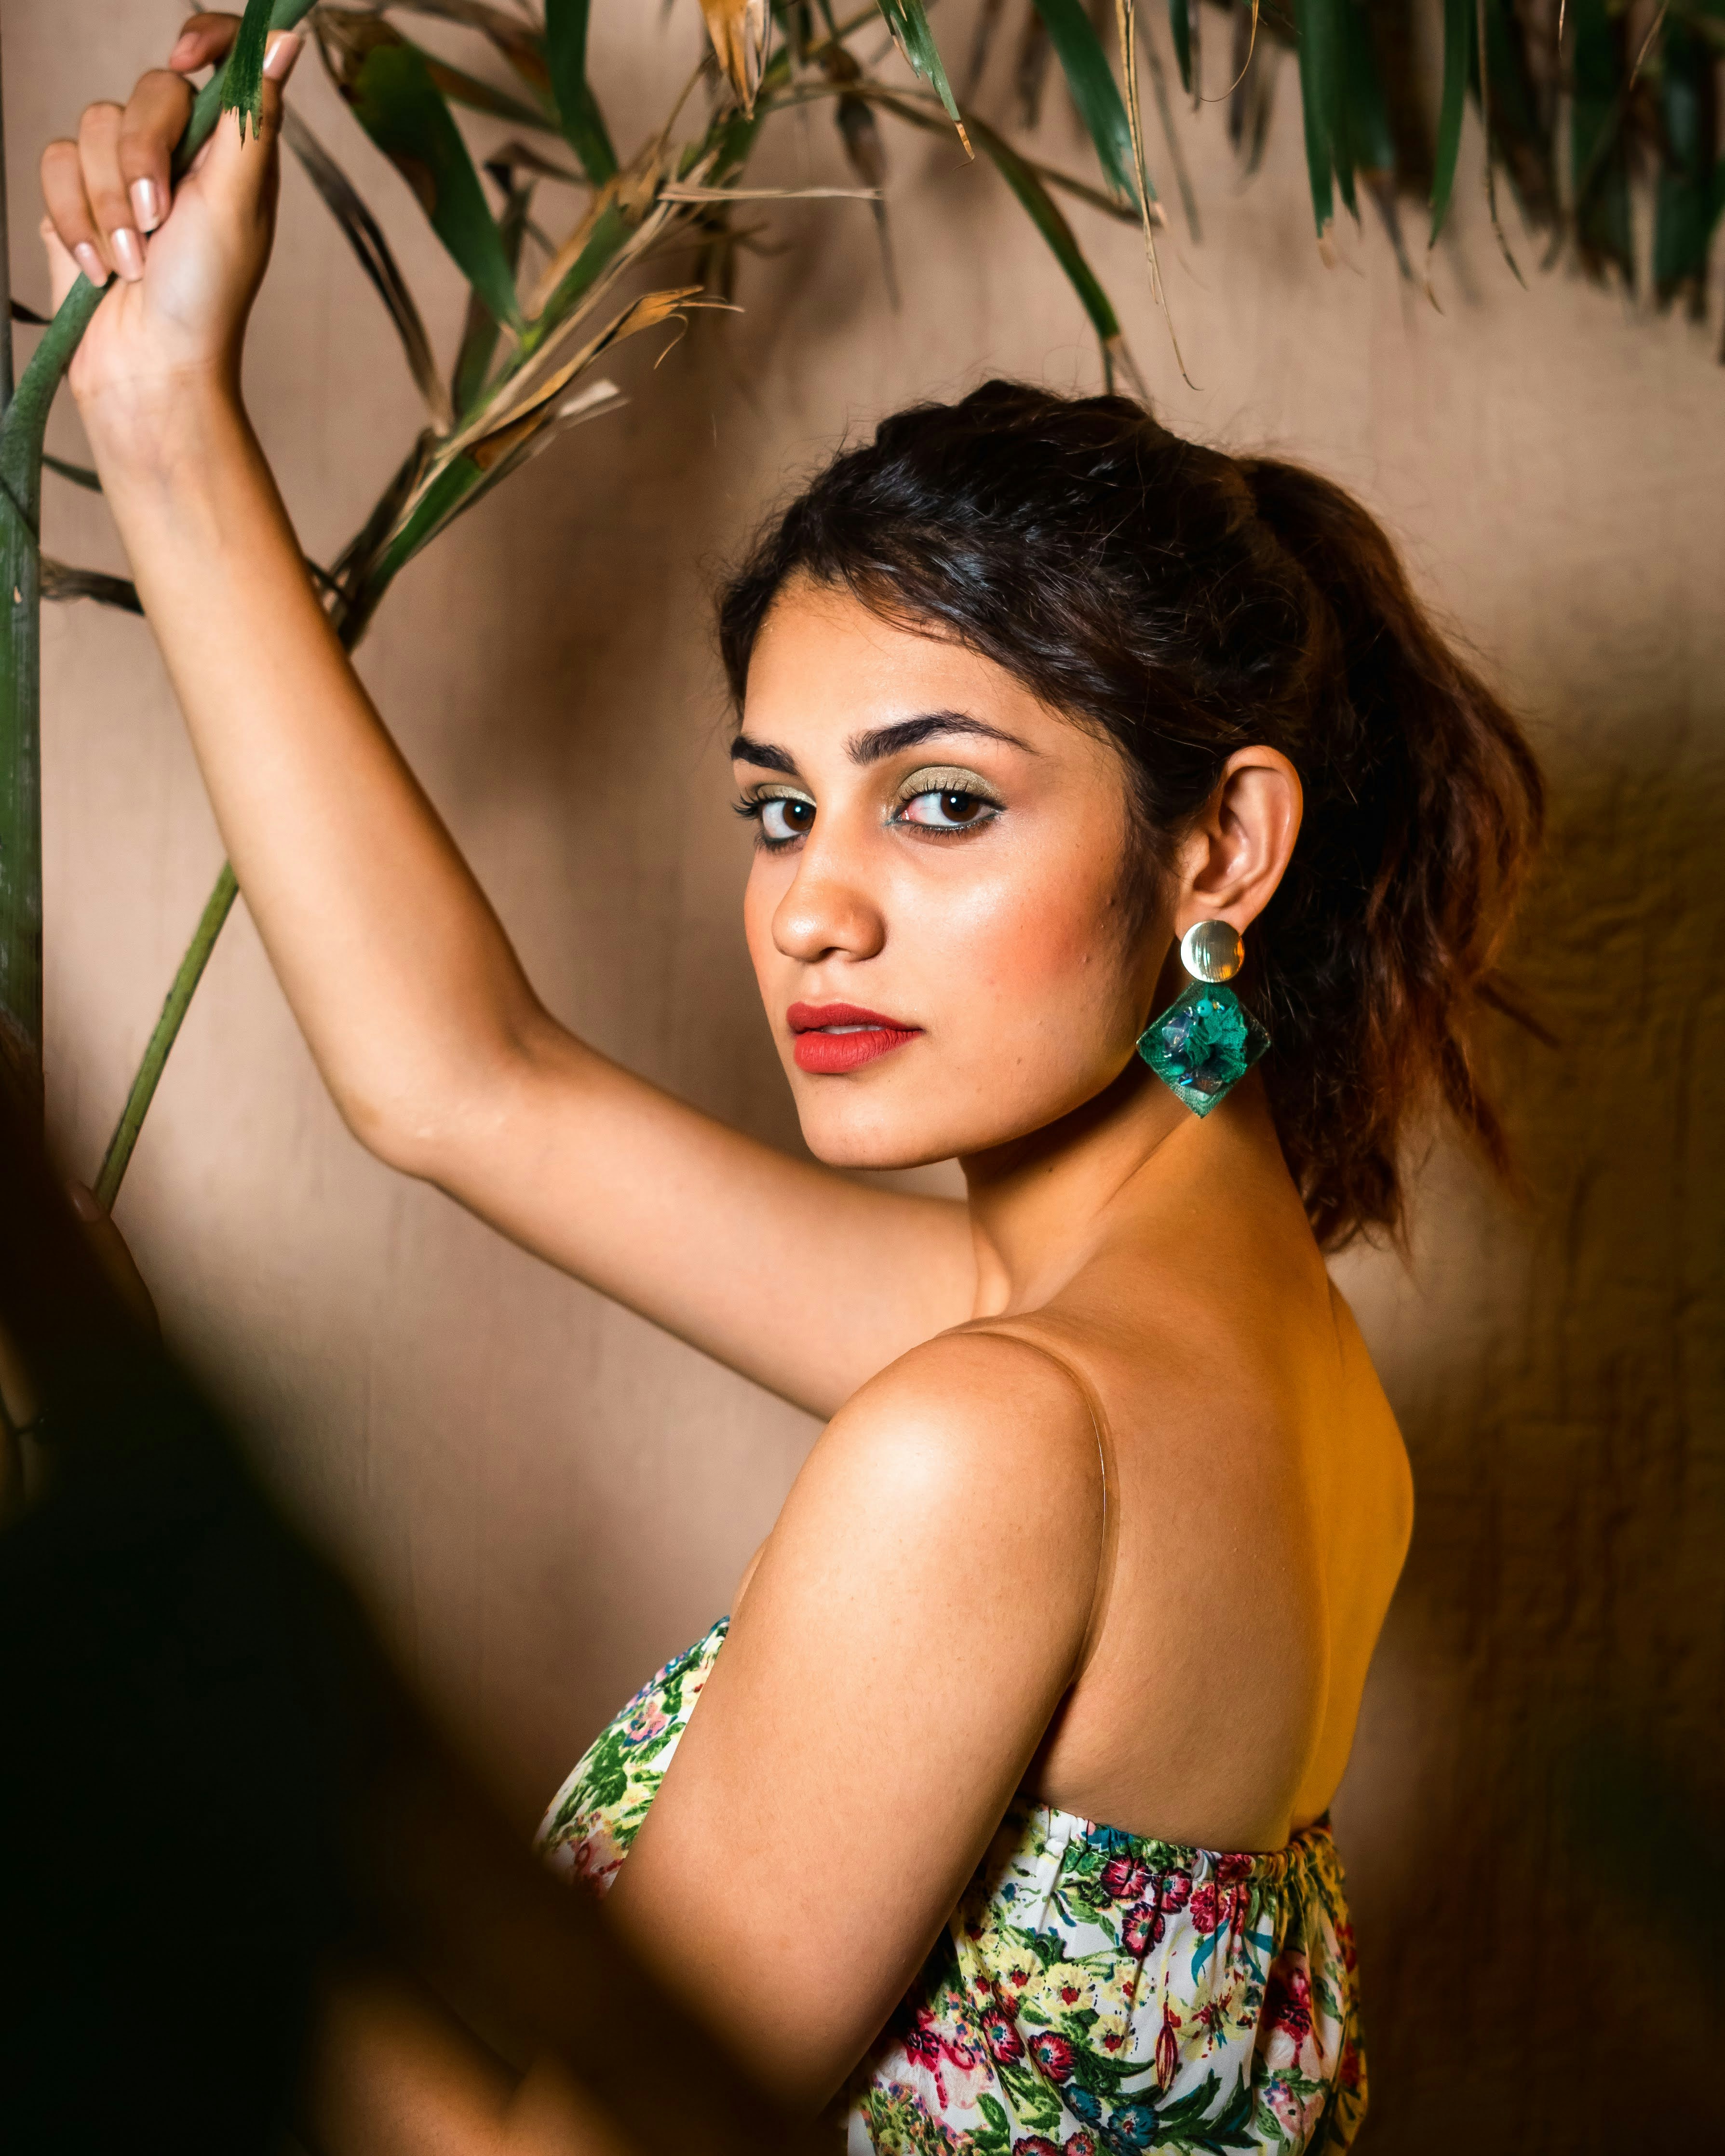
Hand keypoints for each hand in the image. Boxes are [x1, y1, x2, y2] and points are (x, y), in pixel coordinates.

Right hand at [39, 13, 301, 446]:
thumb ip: (254, 118)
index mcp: (231, 151)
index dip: (204, 40)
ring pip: (94, 126)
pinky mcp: (78, 200)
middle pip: (146, 91)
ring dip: (108, 204)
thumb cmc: (206, 297)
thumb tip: (286, 41)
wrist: (149, 366)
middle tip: (158, 223)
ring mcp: (125, 174)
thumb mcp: (238, 202)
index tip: (185, 62)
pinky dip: (74, 220)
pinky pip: (55, 163)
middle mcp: (181, 153)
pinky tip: (99, 269)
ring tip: (132, 262)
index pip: (222, 59)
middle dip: (143, 160)